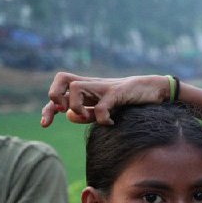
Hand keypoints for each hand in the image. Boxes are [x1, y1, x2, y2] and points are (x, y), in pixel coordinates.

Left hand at [41, 72, 170, 126]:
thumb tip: (68, 116)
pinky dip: (103, 118)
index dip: (48, 108)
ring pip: (75, 88)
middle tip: (62, 111)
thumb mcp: (105, 108)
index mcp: (88, 89)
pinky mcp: (117, 92)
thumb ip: (87, 112)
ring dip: (77, 107)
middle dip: (55, 97)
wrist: (156, 90)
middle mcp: (93, 85)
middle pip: (61, 78)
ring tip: (89, 118)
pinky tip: (112, 123)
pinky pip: (101, 105)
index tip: (45, 124)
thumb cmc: (131, 100)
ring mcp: (104, 87)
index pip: (59, 92)